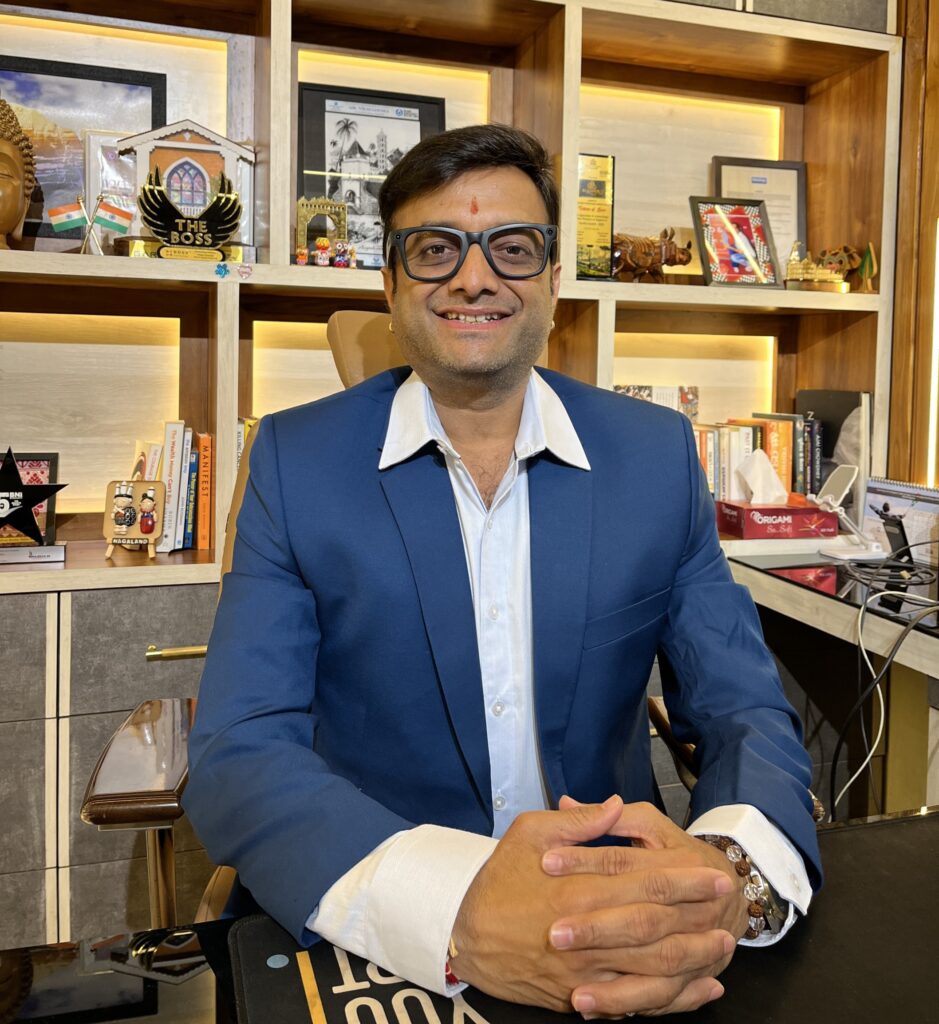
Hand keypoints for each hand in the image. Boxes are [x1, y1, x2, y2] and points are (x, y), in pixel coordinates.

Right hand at [450, 797, 732, 1013]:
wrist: (462, 934)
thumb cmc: (497, 879)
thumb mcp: (529, 833)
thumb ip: (579, 823)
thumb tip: (616, 806)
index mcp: (580, 888)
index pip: (647, 882)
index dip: (685, 879)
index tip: (714, 871)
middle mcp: (588, 933)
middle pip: (658, 927)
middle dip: (699, 917)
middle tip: (730, 906)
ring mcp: (586, 971)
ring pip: (653, 971)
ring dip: (693, 959)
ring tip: (722, 945)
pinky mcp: (579, 998)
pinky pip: (635, 1004)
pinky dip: (671, 1000)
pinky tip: (697, 990)